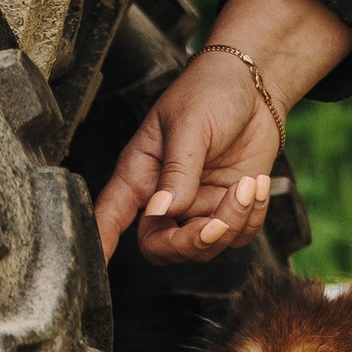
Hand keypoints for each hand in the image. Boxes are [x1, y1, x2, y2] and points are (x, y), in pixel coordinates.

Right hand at [91, 0, 351, 263]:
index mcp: (141, 173)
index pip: (111, 215)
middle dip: (190, 243)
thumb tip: (162, 212)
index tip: (94, 266)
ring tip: (247, 185)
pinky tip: (256, 184)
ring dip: (231, 224)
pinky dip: (250, 217)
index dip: (101, 242)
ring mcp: (198, 205)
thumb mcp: (190, 125)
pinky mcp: (229, 206)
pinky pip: (237, 236)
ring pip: (204, 247)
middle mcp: (165, 196)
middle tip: (216, 222)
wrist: (256, 84)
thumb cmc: (210, 91)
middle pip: (161, 247)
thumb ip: (177, 171)